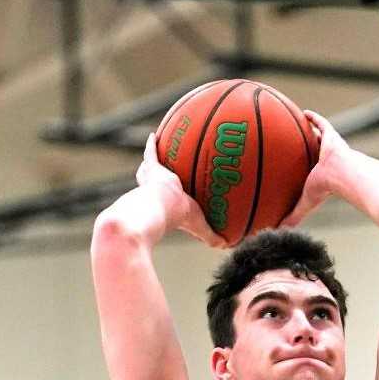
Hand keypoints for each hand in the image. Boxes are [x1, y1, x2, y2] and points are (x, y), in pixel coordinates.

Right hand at [136, 132, 227, 247]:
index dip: (173, 196)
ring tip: (159, 150)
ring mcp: (152, 178)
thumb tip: (228, 244)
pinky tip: (154, 135)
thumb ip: (211, 235)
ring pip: (151, 167)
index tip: (178, 193)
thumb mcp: (199, 226)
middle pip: (155, 181)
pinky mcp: (151, 167)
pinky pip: (151, 152)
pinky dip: (152, 145)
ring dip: (154, 161)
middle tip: (164, 169)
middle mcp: (156, 191)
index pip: (170, 200)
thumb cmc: (178, 217)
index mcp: (167, 204)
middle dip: (157, 175)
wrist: (159, 208)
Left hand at [281, 110, 351, 227]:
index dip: (300, 168)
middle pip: (311, 152)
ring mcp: (328, 147)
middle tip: (291, 145)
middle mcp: (323, 160)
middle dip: (303, 148)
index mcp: (318, 174)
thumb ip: (293, 215)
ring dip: (308, 132)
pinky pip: (322, 123)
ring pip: (317, 137)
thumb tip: (278, 230)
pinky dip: (314, 118)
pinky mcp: (332, 136)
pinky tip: (303, 112)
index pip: (307, 170)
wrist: (342, 175)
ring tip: (295, 124)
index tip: (290, 166)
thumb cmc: (326, 189)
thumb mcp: (306, 202)